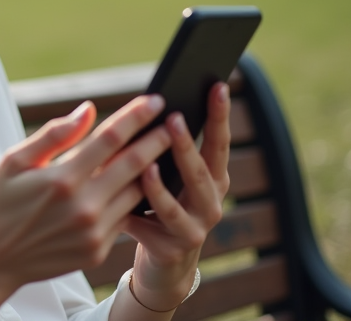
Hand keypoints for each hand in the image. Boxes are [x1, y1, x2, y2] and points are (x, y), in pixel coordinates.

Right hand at [0, 93, 175, 308]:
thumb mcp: (15, 161)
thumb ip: (55, 134)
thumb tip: (88, 110)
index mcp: (62, 179)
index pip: (110, 139)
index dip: (135, 117)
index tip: (155, 100)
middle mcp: (83, 206)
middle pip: (134, 165)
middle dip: (157, 140)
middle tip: (175, 122)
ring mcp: (94, 232)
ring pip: (136, 194)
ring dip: (152, 170)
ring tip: (164, 150)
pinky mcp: (97, 251)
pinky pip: (125, 219)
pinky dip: (134, 199)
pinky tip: (142, 183)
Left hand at [125, 82, 231, 308]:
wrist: (161, 266)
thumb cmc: (158, 209)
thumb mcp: (164, 178)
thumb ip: (159, 150)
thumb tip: (144, 107)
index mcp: (212, 178)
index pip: (218, 141)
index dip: (219, 114)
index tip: (218, 85)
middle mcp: (211, 201)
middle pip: (203, 168)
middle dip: (187, 143)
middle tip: (174, 118)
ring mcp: (196, 227)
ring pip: (179, 201)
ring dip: (161, 181)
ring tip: (148, 163)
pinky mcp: (174, 248)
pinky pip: (156, 223)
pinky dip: (144, 207)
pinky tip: (130, 191)